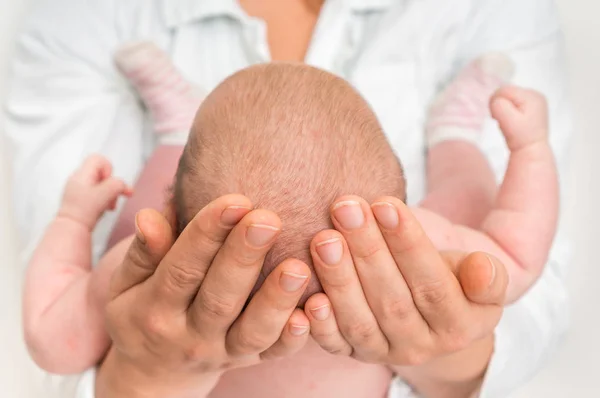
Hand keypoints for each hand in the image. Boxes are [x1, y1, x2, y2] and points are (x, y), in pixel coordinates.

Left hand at [59, 154, 131, 227]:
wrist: (71, 228)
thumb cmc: (85, 210)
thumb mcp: (106, 194)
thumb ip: (117, 185)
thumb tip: (122, 185)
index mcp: (82, 174)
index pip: (98, 159)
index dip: (108, 169)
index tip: (108, 183)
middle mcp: (78, 179)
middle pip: (102, 173)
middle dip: (112, 186)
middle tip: (113, 198)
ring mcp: (78, 190)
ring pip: (101, 185)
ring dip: (109, 195)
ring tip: (109, 207)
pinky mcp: (80, 200)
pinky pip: (96, 194)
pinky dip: (103, 200)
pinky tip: (104, 209)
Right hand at [97, 195, 311, 397]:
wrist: (153, 372)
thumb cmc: (142, 311)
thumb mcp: (125, 284)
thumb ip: (143, 251)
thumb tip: (150, 216)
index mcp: (155, 308)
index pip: (182, 268)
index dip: (207, 234)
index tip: (235, 200)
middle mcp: (190, 335)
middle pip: (220, 297)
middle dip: (245, 257)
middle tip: (269, 219)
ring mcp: (223, 352)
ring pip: (252, 331)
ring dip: (277, 299)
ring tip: (298, 266)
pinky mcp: (249, 362)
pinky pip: (274, 354)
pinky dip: (293, 338)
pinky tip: (311, 311)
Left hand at [303, 196, 506, 390]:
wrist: (428, 309)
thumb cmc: (452, 278)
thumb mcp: (482, 276)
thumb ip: (487, 276)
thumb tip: (482, 269)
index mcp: (460, 326)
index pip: (433, 284)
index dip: (408, 244)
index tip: (386, 204)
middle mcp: (422, 347)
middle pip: (392, 299)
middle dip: (367, 250)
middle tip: (346, 208)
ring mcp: (385, 352)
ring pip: (360, 321)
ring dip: (339, 278)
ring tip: (323, 238)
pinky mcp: (354, 354)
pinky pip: (336, 345)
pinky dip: (320, 325)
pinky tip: (308, 297)